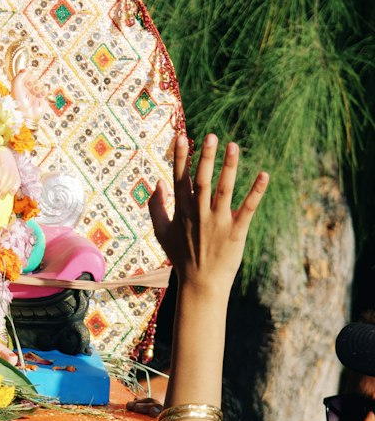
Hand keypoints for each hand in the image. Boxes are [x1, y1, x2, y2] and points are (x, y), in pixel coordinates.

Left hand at [0, 148, 18, 196]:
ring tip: (1, 195)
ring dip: (7, 188)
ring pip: (12, 178)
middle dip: (2, 186)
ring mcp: (12, 165)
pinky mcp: (16, 169)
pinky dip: (15, 187)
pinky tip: (11, 193)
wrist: (0, 150)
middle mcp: (5, 160)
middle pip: (6, 174)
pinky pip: (17, 179)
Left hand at [11, 68, 45, 122]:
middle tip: (29, 87)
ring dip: (38, 87)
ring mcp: (35, 94)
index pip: (26, 75)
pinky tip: (40, 95)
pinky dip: (44, 91)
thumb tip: (24, 69)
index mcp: (20, 86)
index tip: (26, 77)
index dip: (26, 75)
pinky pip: (46, 89)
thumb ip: (19, 76)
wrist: (28, 114)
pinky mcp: (42, 98)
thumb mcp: (15, 86)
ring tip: (35, 93)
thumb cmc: (19, 101)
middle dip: (32, 82)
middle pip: (34, 78)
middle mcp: (28, 89)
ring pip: (40, 83)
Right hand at [148, 135, 267, 294]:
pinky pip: (247, 208)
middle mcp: (198, 213)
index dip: (181, 157)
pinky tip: (264, 174)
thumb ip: (156, 206)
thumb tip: (157, 182)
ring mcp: (218, 221)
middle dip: (205, 157)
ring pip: (224, 189)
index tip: (182, 137)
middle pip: (201, 180)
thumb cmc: (180, 256)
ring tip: (234, 146)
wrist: (200, 283)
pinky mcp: (236, 231)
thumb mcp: (161, 231)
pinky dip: (256, 191)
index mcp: (182, 210)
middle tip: (210, 136)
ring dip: (229, 167)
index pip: (180, 179)